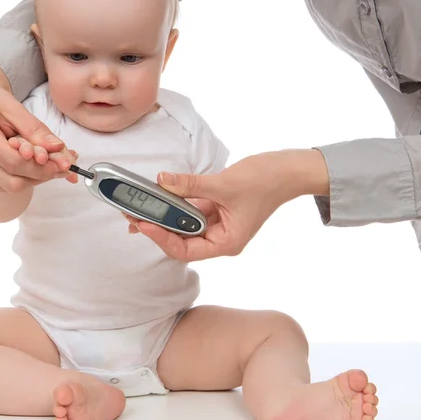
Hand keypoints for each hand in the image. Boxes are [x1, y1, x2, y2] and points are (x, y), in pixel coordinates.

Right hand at [0, 61, 76, 191]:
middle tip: (62, 166)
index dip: (42, 168)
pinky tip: (30, 163)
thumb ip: (37, 130)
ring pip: (11, 187)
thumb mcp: (15, 108)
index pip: (14, 163)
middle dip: (42, 176)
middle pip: (13, 182)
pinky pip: (3, 186)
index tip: (64, 165)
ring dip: (35, 177)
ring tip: (48, 161)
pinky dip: (23, 178)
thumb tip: (59, 148)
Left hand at [126, 150, 328, 261]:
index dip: (162, 239)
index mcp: (226, 243)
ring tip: (138, 207)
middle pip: (181, 240)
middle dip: (156, 228)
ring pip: (183, 224)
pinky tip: (159, 195)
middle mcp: (220, 238)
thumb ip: (190, 185)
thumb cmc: (266, 182)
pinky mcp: (216, 209)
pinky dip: (175, 203)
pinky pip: (190, 209)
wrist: (287, 169)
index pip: (186, 250)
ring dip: (163, 215)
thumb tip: (162, 181)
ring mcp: (217, 224)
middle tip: (132, 215)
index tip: (143, 224)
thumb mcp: (224, 184)